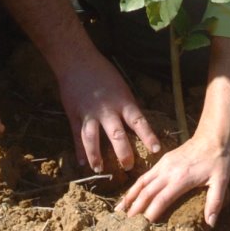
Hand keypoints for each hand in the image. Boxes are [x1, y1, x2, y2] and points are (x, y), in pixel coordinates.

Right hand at [56, 54, 161, 175]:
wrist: (77, 60)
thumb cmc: (103, 72)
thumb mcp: (121, 86)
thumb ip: (127, 106)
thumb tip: (137, 124)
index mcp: (122, 101)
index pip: (138, 121)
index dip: (148, 136)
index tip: (156, 150)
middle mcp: (106, 109)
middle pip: (116, 135)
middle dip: (123, 153)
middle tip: (129, 167)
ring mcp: (89, 113)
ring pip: (92, 139)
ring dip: (96, 156)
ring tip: (100, 170)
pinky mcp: (74, 114)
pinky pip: (77, 135)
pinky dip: (79, 150)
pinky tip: (82, 163)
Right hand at [117, 133, 229, 226]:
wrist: (212, 136)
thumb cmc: (218, 160)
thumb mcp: (221, 181)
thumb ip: (214, 202)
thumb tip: (211, 223)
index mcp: (181, 179)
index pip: (161, 200)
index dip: (151, 214)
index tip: (143, 227)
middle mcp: (168, 172)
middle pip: (147, 192)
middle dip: (135, 209)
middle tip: (125, 224)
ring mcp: (163, 165)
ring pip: (141, 182)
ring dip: (130, 197)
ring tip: (119, 210)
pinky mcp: (162, 161)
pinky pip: (145, 176)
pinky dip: (135, 186)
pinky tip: (130, 194)